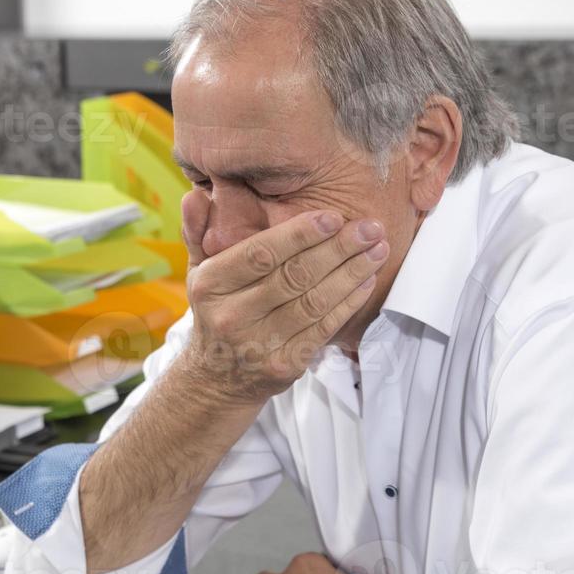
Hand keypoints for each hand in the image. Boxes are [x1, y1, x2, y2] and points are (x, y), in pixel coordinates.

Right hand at [179, 189, 388, 402]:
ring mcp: (259, 344)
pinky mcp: (285, 365)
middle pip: (294, 276)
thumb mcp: (198, 272)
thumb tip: (195, 195)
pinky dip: (348, 302)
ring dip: (352, 273)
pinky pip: (324, 328)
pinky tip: (366, 281)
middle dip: (337, 249)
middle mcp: (231, 316)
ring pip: (314, 302)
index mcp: (210, 286)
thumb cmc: (216, 312)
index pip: (260, 254)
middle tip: (369, 228)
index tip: (332, 217)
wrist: (217, 378)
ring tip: (378, 249)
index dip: (299, 234)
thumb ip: (198, 232)